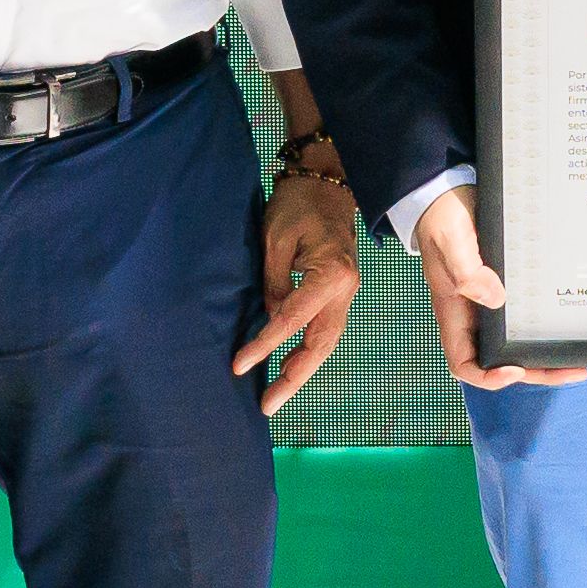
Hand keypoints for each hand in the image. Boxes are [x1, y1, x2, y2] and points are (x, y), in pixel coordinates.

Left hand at [234, 160, 365, 416]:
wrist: (328, 182)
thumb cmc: (298, 205)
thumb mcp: (275, 241)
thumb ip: (273, 285)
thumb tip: (271, 320)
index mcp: (331, 276)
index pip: (291, 320)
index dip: (264, 345)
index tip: (239, 365)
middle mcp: (346, 290)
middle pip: (321, 345)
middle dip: (294, 378)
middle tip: (267, 405)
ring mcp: (347, 293)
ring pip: (326, 342)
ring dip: (301, 369)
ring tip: (275, 394)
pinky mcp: (340, 292)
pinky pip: (324, 329)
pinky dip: (306, 350)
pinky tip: (287, 365)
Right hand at [410, 184, 581, 390]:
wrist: (446, 194)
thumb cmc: (442, 218)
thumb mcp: (450, 241)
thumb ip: (467, 272)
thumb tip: (495, 299)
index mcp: (454, 313)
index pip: (464, 363)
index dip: (488, 376)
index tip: (514, 369)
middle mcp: (471, 314)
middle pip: (499, 360)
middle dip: (533, 371)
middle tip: (570, 370)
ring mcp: (487, 302)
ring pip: (514, 342)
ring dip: (542, 354)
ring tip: (575, 359)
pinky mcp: (502, 285)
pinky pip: (521, 316)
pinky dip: (541, 326)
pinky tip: (563, 324)